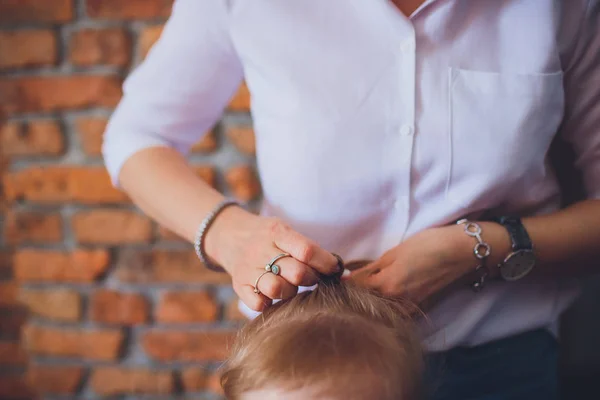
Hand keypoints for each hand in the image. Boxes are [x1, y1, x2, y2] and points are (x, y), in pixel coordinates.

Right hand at [205, 206, 339, 310]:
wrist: (228, 234)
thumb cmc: (267, 236)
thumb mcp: (284, 231)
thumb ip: (309, 249)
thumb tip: (343, 273)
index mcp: (277, 233)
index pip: (306, 250)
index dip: (326, 263)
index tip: (336, 269)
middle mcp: (261, 250)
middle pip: (296, 273)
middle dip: (311, 278)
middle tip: (311, 277)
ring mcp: (248, 269)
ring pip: (277, 290)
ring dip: (290, 291)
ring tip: (290, 285)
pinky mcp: (239, 285)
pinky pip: (258, 304)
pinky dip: (269, 303)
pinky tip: (272, 295)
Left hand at [345, 222, 509, 305]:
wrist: (463, 252)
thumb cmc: (428, 245)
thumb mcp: (394, 253)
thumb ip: (369, 268)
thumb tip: (344, 277)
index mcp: (386, 286)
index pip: (353, 292)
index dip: (340, 286)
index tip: (330, 281)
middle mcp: (396, 304)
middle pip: (365, 305)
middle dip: (351, 298)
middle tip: (339, 288)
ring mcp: (409, 310)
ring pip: (380, 311)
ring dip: (367, 304)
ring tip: (358, 292)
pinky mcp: (420, 310)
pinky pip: (396, 313)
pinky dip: (385, 307)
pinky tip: (380, 298)